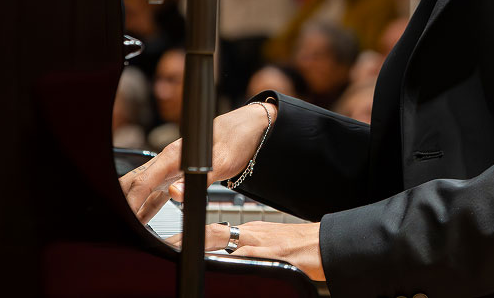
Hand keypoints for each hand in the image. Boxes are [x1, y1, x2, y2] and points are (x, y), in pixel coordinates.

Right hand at [119, 101, 274, 223]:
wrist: (250, 127)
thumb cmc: (236, 139)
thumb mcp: (221, 161)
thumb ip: (198, 179)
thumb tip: (174, 194)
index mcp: (174, 156)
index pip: (142, 181)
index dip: (128, 201)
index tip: (120, 218)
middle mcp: (168, 161)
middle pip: (136, 183)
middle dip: (122, 202)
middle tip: (113, 227)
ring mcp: (171, 168)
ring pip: (143, 189)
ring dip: (131, 206)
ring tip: (121, 228)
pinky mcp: (178, 174)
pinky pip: (156, 192)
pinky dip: (145, 206)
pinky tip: (140, 220)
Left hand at [165, 221, 323, 281]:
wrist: (326, 244)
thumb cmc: (302, 247)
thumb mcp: (271, 243)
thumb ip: (248, 248)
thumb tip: (226, 259)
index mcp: (251, 231)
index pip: (215, 229)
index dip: (192, 234)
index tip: (172, 242)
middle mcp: (253, 234)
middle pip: (213, 233)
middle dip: (188, 239)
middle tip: (167, 247)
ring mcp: (261, 245)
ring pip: (225, 243)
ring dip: (202, 248)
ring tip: (180, 252)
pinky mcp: (272, 257)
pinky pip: (247, 258)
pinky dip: (230, 261)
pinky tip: (217, 265)